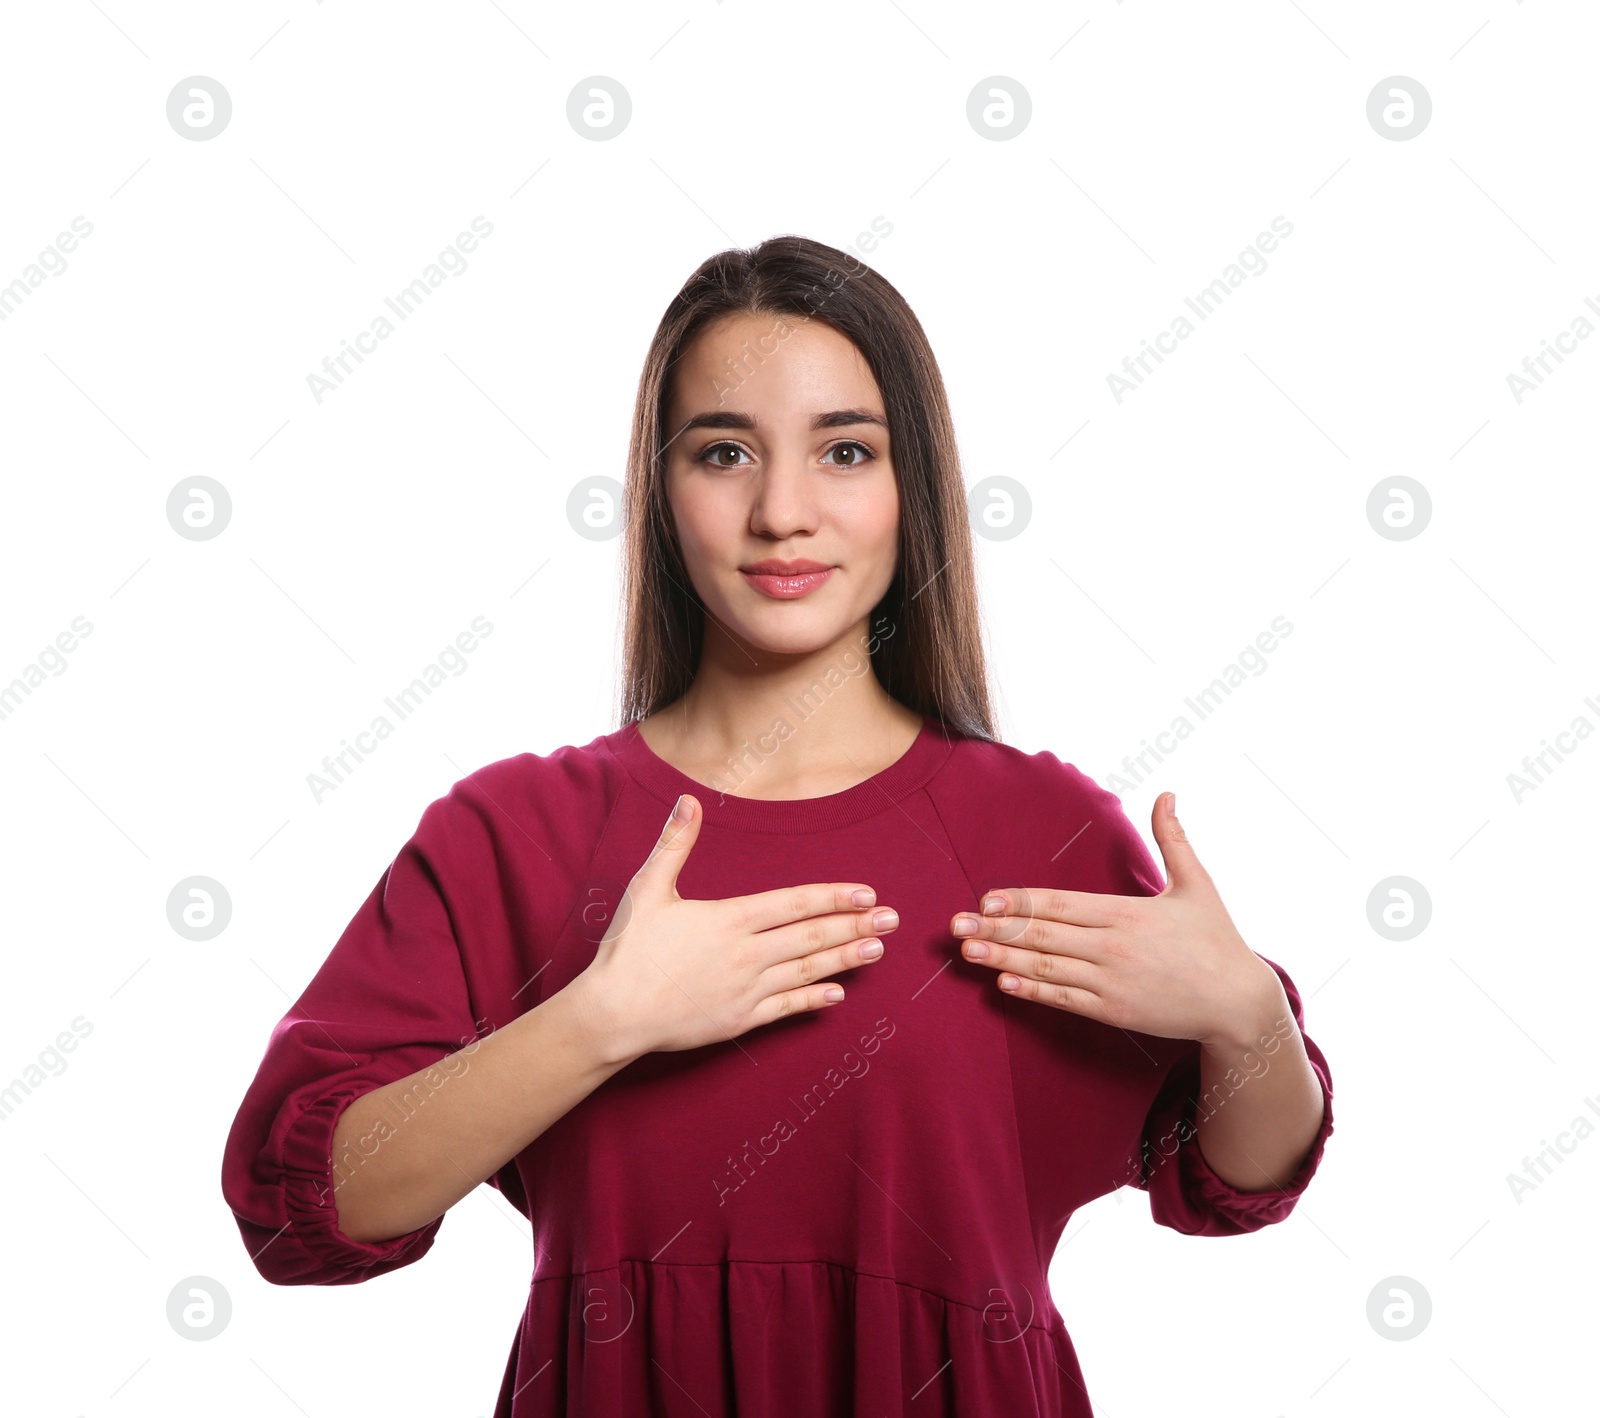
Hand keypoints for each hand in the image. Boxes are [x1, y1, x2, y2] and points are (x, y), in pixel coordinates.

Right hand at [574, 793, 897, 1060]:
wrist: (614, 1013)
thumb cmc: (628, 950)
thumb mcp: (649, 888)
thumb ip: (675, 844)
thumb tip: (689, 800)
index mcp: (729, 919)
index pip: (793, 904)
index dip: (832, 897)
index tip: (865, 893)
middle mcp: (746, 955)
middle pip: (810, 936)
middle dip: (854, 925)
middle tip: (892, 919)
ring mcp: (746, 991)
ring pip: (806, 972)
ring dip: (844, 959)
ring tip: (876, 950)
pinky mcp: (739, 1021)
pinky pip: (786, 1009)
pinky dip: (813, 1000)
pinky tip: (837, 994)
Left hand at [949, 793, 1283, 1047]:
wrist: (1238, 1002)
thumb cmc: (1217, 939)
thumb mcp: (1197, 884)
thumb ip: (1174, 839)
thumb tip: (1167, 793)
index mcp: (1127, 913)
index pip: (1062, 904)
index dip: (1021, 902)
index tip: (985, 899)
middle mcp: (1114, 947)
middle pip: (1044, 935)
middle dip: (996, 929)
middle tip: (955, 925)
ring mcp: (1112, 982)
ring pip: (1047, 968)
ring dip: (1003, 960)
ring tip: (967, 953)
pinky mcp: (1115, 1011)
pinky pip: (1066, 1000)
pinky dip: (1034, 992)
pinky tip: (1005, 985)